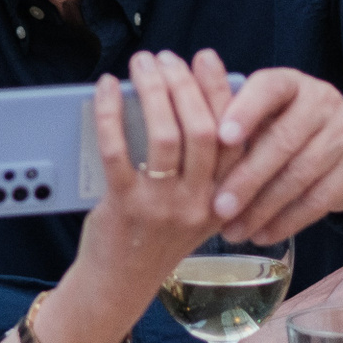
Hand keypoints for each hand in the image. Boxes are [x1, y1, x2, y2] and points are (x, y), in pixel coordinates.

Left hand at [70, 49, 237, 293]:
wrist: (120, 284)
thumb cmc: (154, 235)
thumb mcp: (194, 205)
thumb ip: (201, 164)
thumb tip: (188, 95)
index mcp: (224, 197)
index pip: (233, 135)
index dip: (220, 91)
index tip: (206, 59)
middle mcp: (200, 203)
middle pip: (202, 129)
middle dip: (183, 83)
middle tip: (165, 58)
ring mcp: (162, 207)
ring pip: (165, 135)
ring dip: (153, 90)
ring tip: (141, 64)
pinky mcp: (125, 207)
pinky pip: (118, 150)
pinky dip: (112, 112)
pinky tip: (109, 89)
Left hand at [210, 67, 342, 243]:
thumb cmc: (282, 127)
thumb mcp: (261, 115)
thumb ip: (228, 118)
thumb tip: (180, 128)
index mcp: (290, 83)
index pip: (269, 88)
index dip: (246, 111)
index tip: (221, 137)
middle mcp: (321, 102)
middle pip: (284, 140)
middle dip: (247, 177)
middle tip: (217, 207)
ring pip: (300, 174)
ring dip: (263, 208)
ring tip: (232, 230)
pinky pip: (319, 200)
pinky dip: (287, 221)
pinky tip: (261, 235)